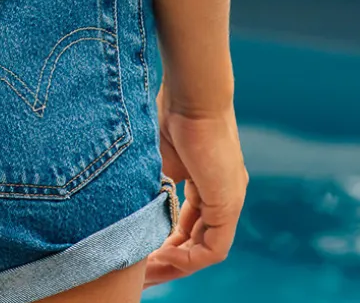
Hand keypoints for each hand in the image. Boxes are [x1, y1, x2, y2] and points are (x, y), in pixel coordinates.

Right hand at [144, 96, 247, 285]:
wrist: (191, 93)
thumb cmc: (170, 111)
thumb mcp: (157, 156)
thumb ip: (154, 182)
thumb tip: (133, 206)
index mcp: (207, 180)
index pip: (189, 222)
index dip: (166, 239)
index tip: (141, 248)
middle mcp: (222, 194)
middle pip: (197, 240)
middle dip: (169, 258)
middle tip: (142, 269)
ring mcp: (228, 199)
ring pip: (205, 247)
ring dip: (177, 262)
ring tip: (148, 268)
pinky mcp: (228, 203)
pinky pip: (213, 247)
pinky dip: (189, 257)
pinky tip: (164, 256)